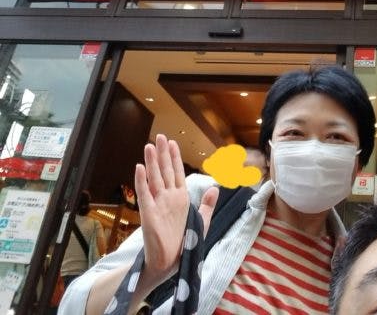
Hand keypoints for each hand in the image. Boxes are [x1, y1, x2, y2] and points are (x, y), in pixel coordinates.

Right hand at [134, 134, 217, 282]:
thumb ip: (207, 205)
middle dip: (162, 154)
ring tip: (149, 145)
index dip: (175, 158)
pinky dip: (141, 181)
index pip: (177, 173)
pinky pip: (145, 195)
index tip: (173, 143)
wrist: (170, 263)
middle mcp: (168, 198)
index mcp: (180, 198)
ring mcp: (157, 205)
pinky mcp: (149, 214)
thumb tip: (214, 188)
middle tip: (160, 136)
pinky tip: (139, 167)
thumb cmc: (183, 244)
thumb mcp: (201, 222)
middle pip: (164, 171)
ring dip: (151, 162)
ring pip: (154, 178)